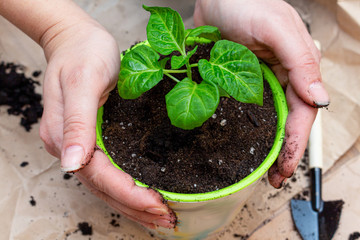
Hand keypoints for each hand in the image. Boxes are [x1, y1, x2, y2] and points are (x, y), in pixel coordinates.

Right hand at [38, 13, 175, 228]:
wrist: (76, 39)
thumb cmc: (82, 54)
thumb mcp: (82, 81)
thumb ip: (77, 122)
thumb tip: (71, 163)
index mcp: (65, 136)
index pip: (100, 176)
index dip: (129, 194)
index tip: (158, 205)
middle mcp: (70, 146)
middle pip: (104, 187)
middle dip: (136, 207)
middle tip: (167, 220)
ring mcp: (79, 145)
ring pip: (106, 186)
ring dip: (132, 205)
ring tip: (159, 218)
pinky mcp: (91, 140)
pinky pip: (108, 173)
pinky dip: (127, 189)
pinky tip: (142, 196)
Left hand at [194, 0, 328, 187]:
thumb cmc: (246, 3)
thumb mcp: (276, 28)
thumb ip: (299, 61)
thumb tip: (321, 99)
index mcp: (297, 67)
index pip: (303, 113)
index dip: (296, 143)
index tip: (285, 169)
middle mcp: (280, 77)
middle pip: (287, 121)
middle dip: (283, 151)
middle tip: (272, 179)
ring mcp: (258, 81)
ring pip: (267, 118)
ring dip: (265, 144)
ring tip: (258, 170)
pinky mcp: (237, 80)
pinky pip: (244, 108)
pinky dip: (245, 127)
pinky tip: (238, 142)